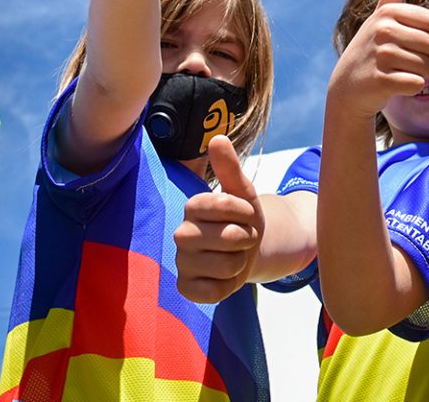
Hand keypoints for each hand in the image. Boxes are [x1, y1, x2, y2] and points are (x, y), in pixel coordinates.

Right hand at [174, 136, 262, 303]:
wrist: (245, 251)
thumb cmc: (242, 219)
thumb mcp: (243, 192)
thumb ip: (229, 167)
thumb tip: (217, 138)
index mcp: (192, 206)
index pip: (225, 205)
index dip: (246, 212)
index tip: (246, 213)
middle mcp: (180, 234)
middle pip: (229, 238)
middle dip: (247, 238)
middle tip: (242, 238)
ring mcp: (181, 263)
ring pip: (228, 265)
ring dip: (241, 261)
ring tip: (235, 255)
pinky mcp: (186, 288)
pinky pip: (215, 291)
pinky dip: (229, 285)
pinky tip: (224, 276)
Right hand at [326, 0, 428, 118]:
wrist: (348, 87)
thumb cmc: (372, 48)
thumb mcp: (380, 16)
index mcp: (388, 12)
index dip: (427, 35)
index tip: (407, 40)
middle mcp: (383, 30)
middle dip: (426, 57)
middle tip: (404, 60)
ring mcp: (381, 56)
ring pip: (428, 67)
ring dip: (419, 74)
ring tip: (398, 71)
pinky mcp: (381, 81)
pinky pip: (416, 84)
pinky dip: (411, 87)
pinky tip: (394, 84)